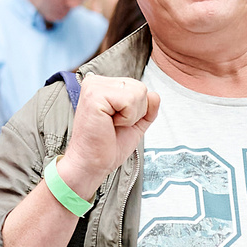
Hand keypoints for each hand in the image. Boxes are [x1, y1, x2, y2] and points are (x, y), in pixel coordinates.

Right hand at [58, 75, 159, 196]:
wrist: (91, 164)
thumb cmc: (106, 146)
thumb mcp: (134, 125)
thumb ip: (147, 109)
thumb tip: (155, 95)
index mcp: (103, 86)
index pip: (138, 87)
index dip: (137, 110)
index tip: (116, 123)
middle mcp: (96, 82)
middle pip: (141, 88)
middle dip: (135, 112)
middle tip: (114, 125)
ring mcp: (94, 86)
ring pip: (138, 92)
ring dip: (131, 116)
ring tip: (111, 125)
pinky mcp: (95, 95)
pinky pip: (130, 100)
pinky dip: (126, 118)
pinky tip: (109, 124)